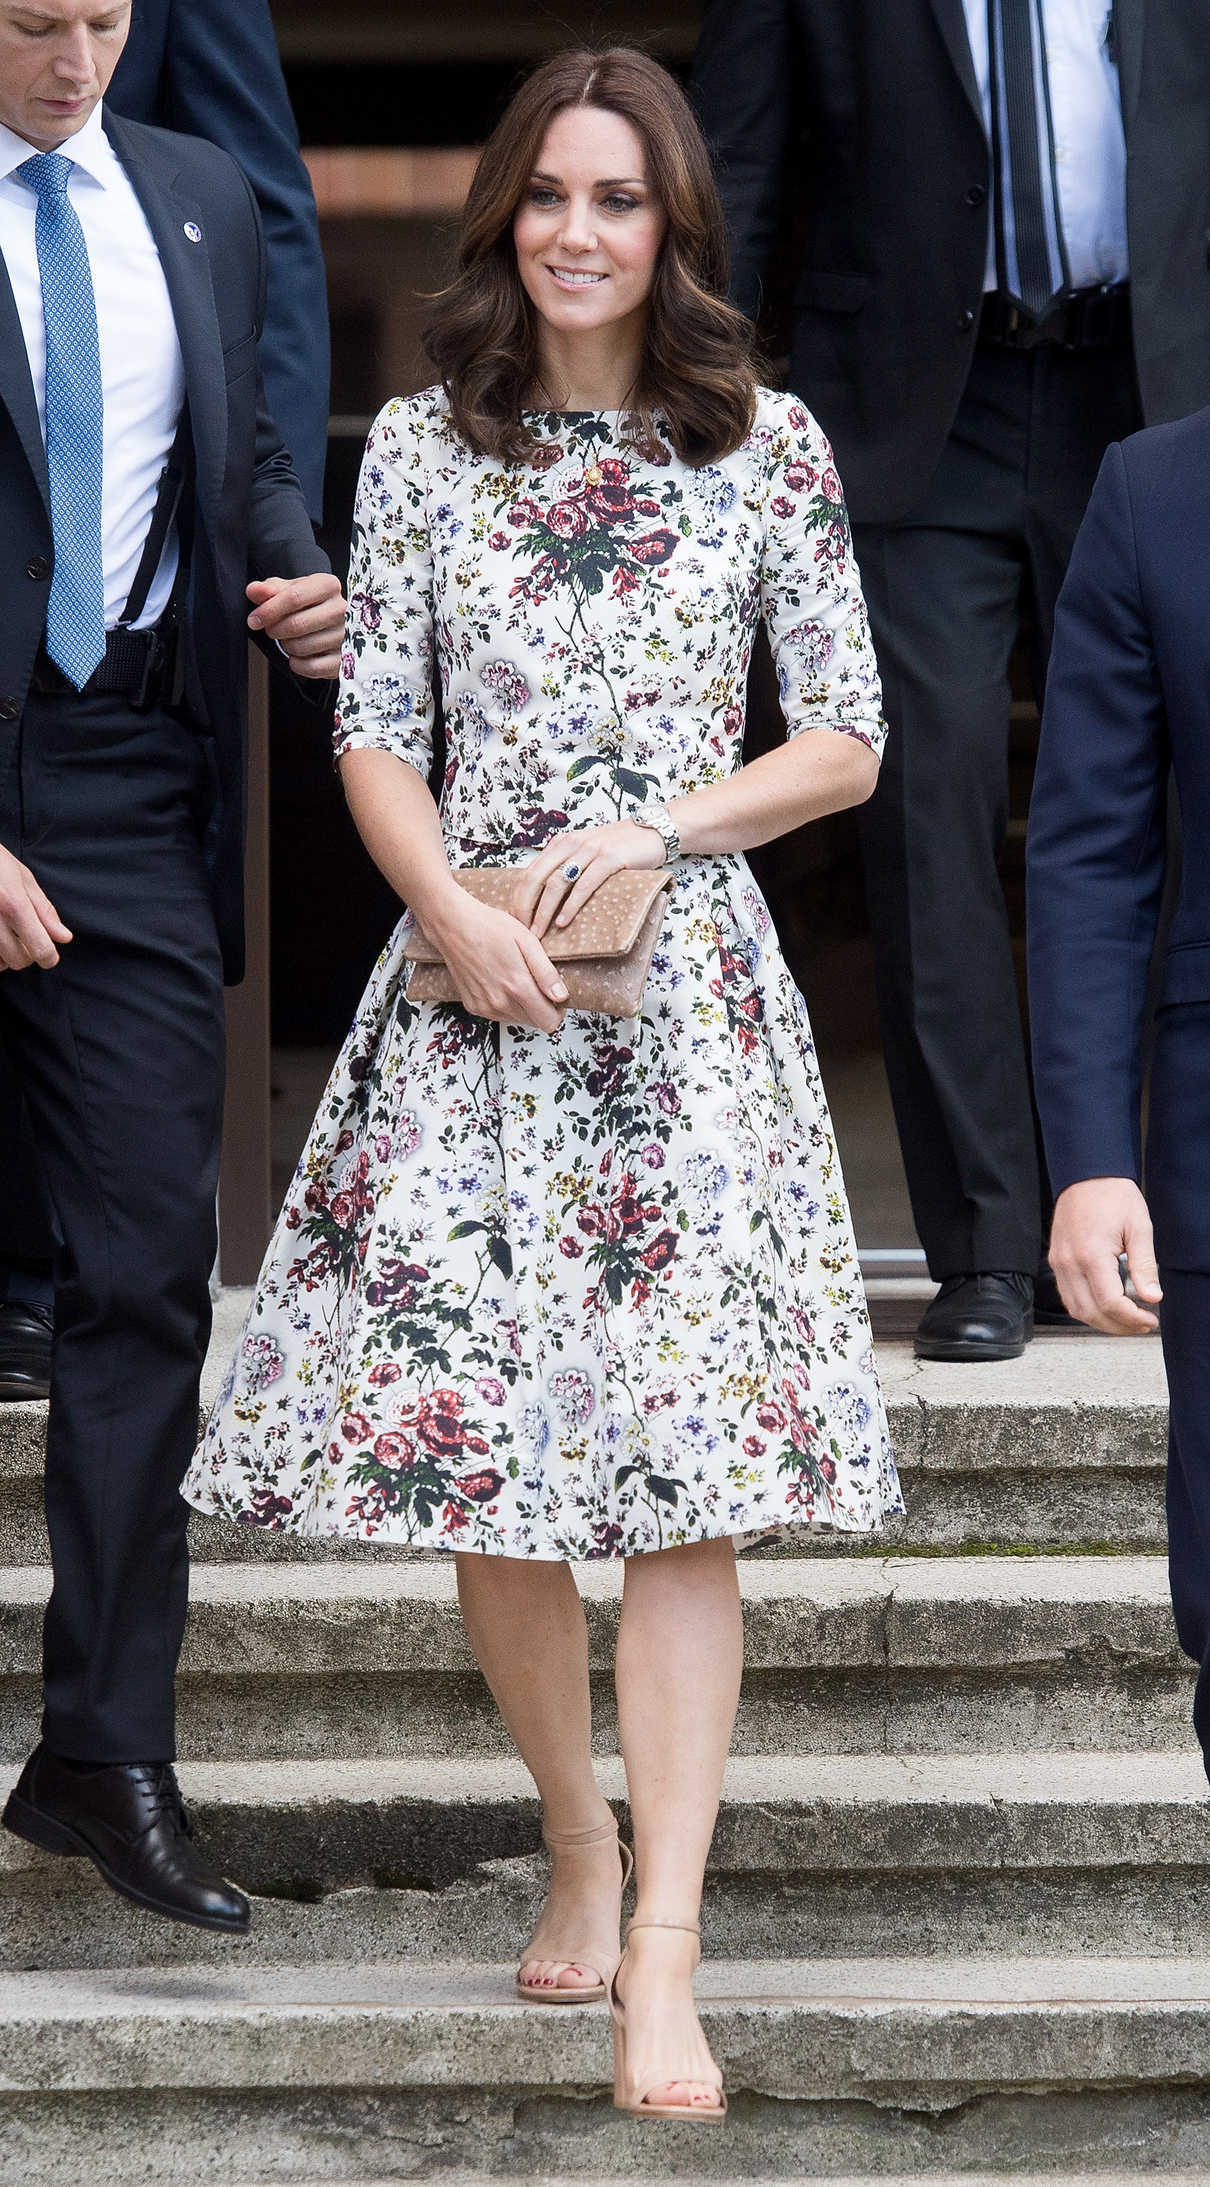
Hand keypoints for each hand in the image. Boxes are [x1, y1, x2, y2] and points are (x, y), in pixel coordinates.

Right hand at [0, 844, 70, 971]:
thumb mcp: (23, 879)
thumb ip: (44, 911)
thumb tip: (63, 937)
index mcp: (13, 905)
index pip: (40, 949)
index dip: (49, 957)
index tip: (49, 955)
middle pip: (19, 960)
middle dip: (27, 953)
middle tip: (25, 937)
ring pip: (0, 964)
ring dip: (6, 956)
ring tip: (6, 935)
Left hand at [246, 574, 345, 677]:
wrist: (334, 625)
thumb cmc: (309, 605)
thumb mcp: (290, 591)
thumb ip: (270, 590)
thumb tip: (254, 591)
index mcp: (328, 585)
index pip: (294, 597)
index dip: (269, 610)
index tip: (254, 620)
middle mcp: (341, 609)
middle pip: (296, 624)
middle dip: (275, 630)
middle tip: (271, 630)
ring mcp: (346, 636)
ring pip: (301, 647)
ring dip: (286, 646)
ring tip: (290, 639)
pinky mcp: (344, 660)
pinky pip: (311, 667)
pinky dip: (297, 664)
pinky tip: (298, 655)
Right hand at [422, 884, 568, 1031]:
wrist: (453, 925)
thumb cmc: (490, 927)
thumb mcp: (527, 941)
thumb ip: (546, 973)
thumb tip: (561, 997)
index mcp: (517, 987)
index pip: (548, 1023)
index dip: (557, 1011)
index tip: (555, 997)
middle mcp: (499, 1003)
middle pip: (534, 1022)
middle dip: (540, 1006)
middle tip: (534, 981)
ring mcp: (484, 1007)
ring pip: (516, 1019)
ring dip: (521, 1005)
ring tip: (514, 977)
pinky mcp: (472, 1006)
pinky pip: (498, 1015)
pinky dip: (503, 1003)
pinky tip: (498, 981)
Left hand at [512, 819, 666, 940]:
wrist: (653, 831)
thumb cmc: (620, 847)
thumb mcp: (586, 852)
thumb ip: (567, 867)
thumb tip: (545, 898)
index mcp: (561, 843)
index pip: (529, 872)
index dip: (518, 898)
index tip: (514, 921)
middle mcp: (571, 844)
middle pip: (536, 878)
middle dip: (525, 908)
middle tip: (522, 932)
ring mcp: (590, 850)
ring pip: (556, 883)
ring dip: (544, 912)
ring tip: (538, 933)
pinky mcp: (609, 859)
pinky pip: (584, 885)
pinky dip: (571, 906)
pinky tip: (563, 922)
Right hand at [1048, 1177, 1162, 1333]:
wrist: (1086, 1174)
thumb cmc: (1112, 1195)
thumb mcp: (1139, 1227)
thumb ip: (1145, 1266)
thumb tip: (1153, 1297)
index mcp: (1091, 1254)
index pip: (1110, 1302)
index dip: (1132, 1318)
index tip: (1150, 1319)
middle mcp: (1069, 1262)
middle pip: (1091, 1312)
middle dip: (1119, 1326)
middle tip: (1142, 1325)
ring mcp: (1059, 1263)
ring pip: (1076, 1310)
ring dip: (1102, 1322)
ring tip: (1126, 1321)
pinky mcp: (1057, 1261)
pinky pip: (1068, 1296)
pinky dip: (1087, 1309)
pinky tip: (1106, 1308)